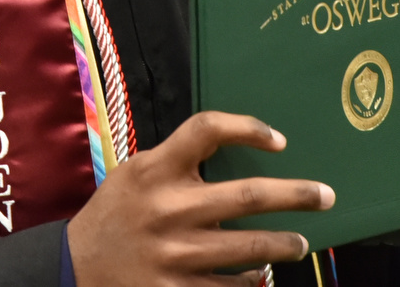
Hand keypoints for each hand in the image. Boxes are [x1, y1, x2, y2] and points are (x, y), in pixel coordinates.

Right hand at [66, 111, 332, 285]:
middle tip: (325, 196)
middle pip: (248, 195)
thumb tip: (243, 151)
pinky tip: (261, 276)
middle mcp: (167, 208)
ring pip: (250, 249)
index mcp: (155, 169)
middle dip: (296, 196)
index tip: (278, 141)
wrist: (73, 267)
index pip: (207, 130)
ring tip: (300, 242)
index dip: (248, 128)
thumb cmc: (115, 213)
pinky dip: (252, 282)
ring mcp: (173, 254)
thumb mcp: (137, 172)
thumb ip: (179, 160)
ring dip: (284, 245)